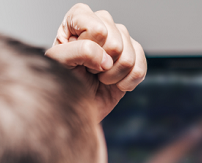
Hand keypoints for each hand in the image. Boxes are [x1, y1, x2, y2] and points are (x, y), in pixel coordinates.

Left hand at [45, 3, 146, 121]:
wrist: (75, 104)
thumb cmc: (63, 80)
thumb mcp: (60, 62)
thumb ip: (79, 51)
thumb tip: (106, 59)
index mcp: (79, 19)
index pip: (98, 28)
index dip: (90, 48)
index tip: (78, 58)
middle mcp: (102, 25)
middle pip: (116, 44)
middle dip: (101, 65)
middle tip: (89, 70)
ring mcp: (120, 40)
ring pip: (129, 58)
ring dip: (113, 75)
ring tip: (100, 77)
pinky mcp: (134, 57)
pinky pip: (141, 69)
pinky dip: (127, 82)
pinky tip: (115, 83)